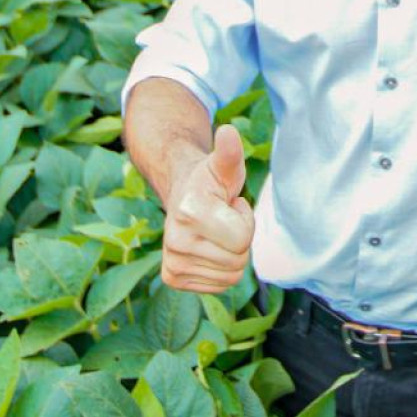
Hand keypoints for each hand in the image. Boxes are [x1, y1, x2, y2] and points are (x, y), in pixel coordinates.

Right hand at [160, 124, 254, 294]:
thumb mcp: (224, 166)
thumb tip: (228, 131)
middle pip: (238, 261)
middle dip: (239, 239)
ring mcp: (172, 262)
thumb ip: (229, 152)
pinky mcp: (172, 278)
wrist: (182, 196)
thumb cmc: (210, 182)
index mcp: (189, 211)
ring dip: (231, 255)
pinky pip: (218, 286)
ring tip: (216, 232)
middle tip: (223, 220)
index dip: (245, 220)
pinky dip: (220, 270)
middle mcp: (175, 240)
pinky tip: (208, 248)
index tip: (230, 205)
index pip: (242, 239)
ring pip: (230, 276)